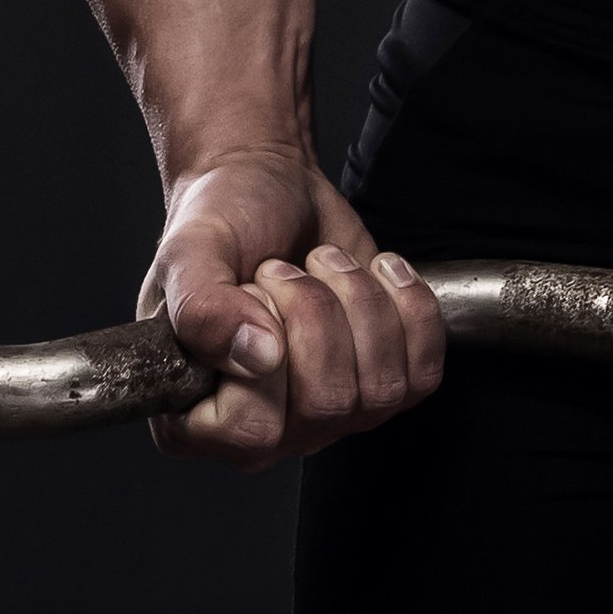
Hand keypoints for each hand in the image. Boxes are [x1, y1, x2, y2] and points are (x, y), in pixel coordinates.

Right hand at [138, 145, 444, 469]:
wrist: (267, 183)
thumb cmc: (219, 218)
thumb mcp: (188, 250)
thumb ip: (201, 307)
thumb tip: (256, 356)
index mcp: (195, 411)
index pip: (251, 430)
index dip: (264, 359)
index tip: (251, 294)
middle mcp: (264, 429)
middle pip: (326, 404)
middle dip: (314, 311)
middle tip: (283, 270)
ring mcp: (329, 414)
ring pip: (380, 389)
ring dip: (357, 299)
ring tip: (321, 264)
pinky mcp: (383, 386)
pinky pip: (424, 373)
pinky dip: (408, 306)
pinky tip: (372, 273)